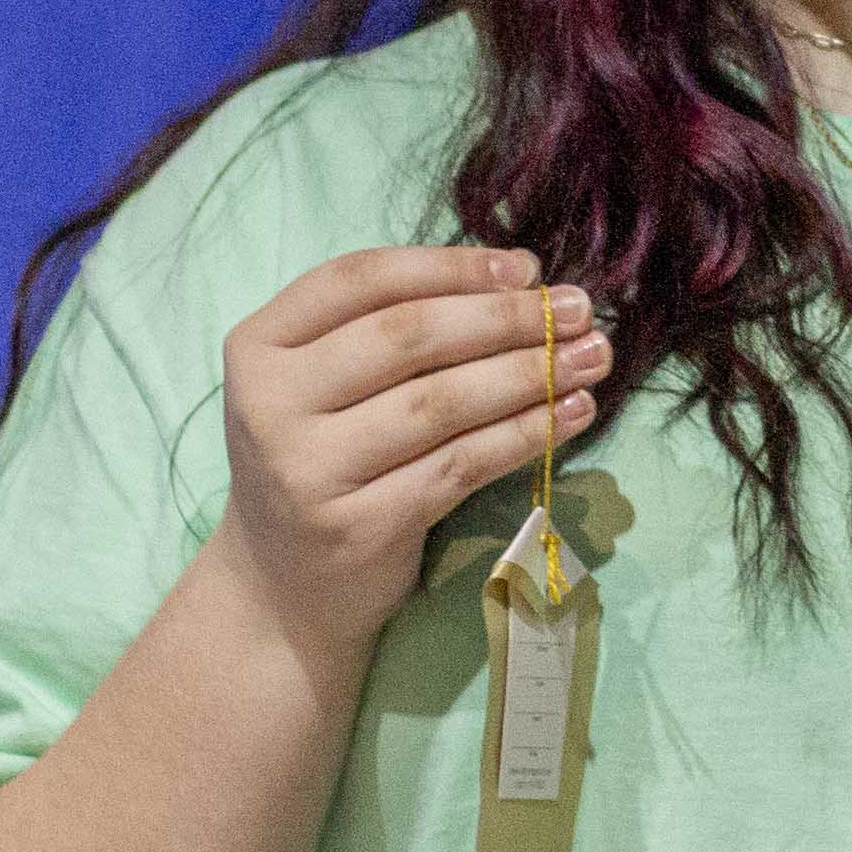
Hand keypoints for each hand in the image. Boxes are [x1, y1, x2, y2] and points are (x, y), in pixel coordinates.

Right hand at [210, 246, 605, 666]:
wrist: (281, 585)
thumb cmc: (324, 459)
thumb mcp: (326, 383)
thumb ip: (392, 328)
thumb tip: (524, 281)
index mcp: (258, 346)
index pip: (360, 279)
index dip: (451, 266)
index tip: (527, 267)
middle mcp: (269, 403)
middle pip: (406, 336)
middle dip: (506, 317)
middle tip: (578, 310)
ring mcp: (307, 470)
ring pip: (441, 402)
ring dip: (530, 374)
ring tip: (593, 357)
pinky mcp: (357, 527)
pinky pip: (461, 464)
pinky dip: (525, 433)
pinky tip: (572, 413)